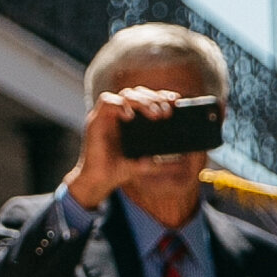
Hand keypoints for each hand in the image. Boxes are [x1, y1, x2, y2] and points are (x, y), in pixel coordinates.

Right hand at [65, 86, 198, 209]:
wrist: (98, 182)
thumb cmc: (118, 170)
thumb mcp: (144, 163)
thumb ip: (159, 160)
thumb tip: (181, 157)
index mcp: (130, 120)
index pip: (146, 98)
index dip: (161, 96)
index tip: (176, 101)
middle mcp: (118, 114)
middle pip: (138, 93)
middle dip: (154, 99)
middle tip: (167, 112)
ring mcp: (106, 116)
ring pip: (126, 94)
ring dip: (142, 101)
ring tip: (155, 114)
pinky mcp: (96, 121)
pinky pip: (107, 102)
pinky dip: (120, 105)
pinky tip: (130, 116)